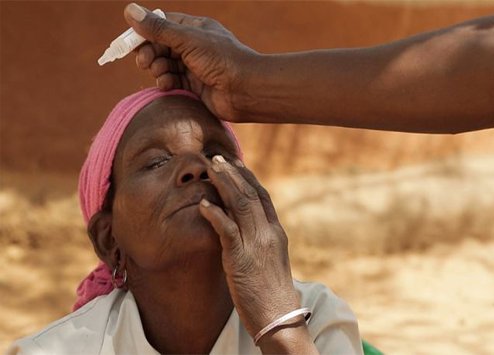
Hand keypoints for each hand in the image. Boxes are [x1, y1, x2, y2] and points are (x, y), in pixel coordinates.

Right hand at [123, 3, 257, 121]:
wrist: (246, 90)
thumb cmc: (222, 60)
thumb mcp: (187, 40)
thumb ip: (158, 28)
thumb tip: (130, 10)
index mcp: (195, 28)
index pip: (161, 24)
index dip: (144, 32)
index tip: (129, 43)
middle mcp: (194, 46)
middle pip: (160, 46)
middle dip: (149, 53)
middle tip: (144, 62)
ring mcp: (194, 66)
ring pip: (165, 65)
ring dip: (157, 69)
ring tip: (160, 74)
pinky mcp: (195, 86)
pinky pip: (173, 81)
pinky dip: (166, 82)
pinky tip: (166, 85)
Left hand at [199, 156, 315, 351]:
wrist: (279, 318)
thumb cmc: (272, 294)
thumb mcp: (271, 262)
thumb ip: (261, 243)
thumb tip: (248, 232)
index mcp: (276, 233)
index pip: (263, 197)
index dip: (248, 177)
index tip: (236, 163)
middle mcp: (268, 233)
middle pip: (251, 194)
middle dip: (234, 173)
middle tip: (218, 157)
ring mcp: (256, 244)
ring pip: (241, 205)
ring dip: (224, 183)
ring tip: (210, 168)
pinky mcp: (241, 259)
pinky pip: (227, 230)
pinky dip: (215, 213)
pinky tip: (203, 203)